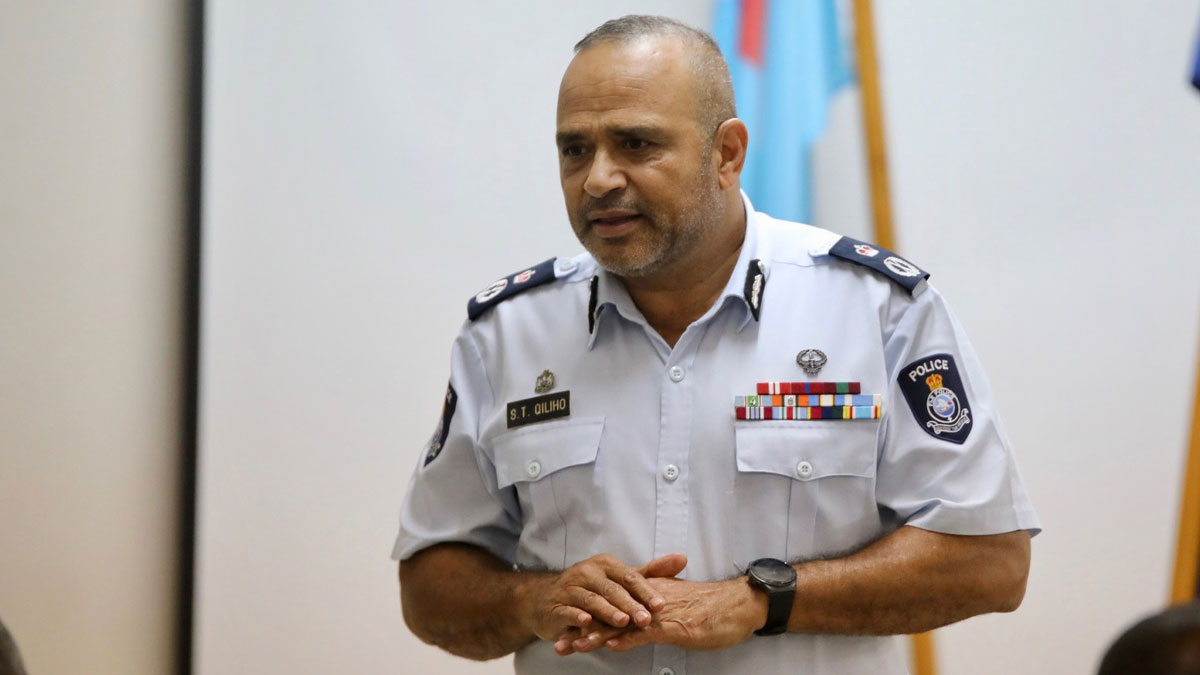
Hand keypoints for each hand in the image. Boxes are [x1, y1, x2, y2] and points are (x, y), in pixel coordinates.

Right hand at [521, 552, 687, 648]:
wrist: (546, 599)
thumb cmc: (590, 589)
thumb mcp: (620, 579)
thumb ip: (651, 572)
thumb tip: (683, 558)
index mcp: (605, 564)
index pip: (630, 577)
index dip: (646, 591)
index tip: (661, 605)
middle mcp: (587, 572)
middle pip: (612, 590)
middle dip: (630, 605)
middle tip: (646, 619)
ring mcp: (570, 588)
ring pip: (592, 600)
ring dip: (607, 612)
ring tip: (622, 622)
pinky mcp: (556, 605)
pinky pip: (568, 610)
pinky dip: (577, 616)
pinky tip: (587, 622)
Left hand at [558, 575, 765, 654]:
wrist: (738, 604)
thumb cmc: (710, 608)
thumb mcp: (676, 608)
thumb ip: (653, 613)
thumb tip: (636, 624)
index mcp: (648, 595)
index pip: (612, 606)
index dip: (588, 619)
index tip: (567, 630)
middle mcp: (649, 601)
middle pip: (609, 615)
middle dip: (583, 630)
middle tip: (560, 643)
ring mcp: (660, 613)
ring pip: (622, 624)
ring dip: (598, 636)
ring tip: (575, 645)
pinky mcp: (675, 626)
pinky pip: (647, 633)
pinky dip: (629, 639)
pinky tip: (613, 646)